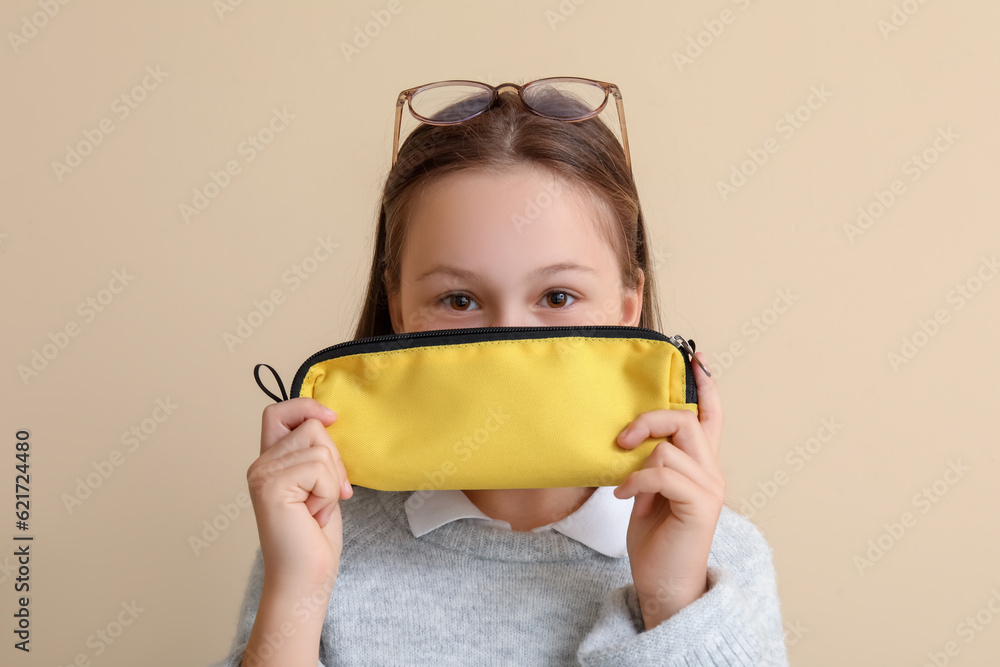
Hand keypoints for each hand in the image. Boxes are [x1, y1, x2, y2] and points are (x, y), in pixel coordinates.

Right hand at [247, 397, 352, 594]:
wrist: (306, 577)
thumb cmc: (315, 538)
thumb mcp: (320, 483)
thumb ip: (316, 453)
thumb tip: (328, 419)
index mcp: (270, 461)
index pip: (278, 411)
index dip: (306, 406)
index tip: (331, 418)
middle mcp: (260, 464)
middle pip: (311, 426)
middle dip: (334, 459)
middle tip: (328, 494)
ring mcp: (262, 473)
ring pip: (319, 447)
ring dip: (331, 480)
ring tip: (317, 507)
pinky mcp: (270, 485)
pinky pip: (319, 467)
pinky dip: (327, 492)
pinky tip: (313, 514)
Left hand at [612, 351, 725, 630]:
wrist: (663, 586)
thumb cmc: (654, 541)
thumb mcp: (646, 493)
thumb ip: (647, 463)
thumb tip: (626, 437)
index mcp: (700, 466)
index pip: (711, 416)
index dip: (705, 386)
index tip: (696, 357)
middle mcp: (711, 472)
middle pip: (685, 419)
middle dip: (648, 419)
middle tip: (621, 440)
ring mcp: (709, 488)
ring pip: (670, 445)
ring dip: (637, 460)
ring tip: (624, 486)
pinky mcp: (699, 505)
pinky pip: (663, 472)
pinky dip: (637, 481)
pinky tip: (624, 497)